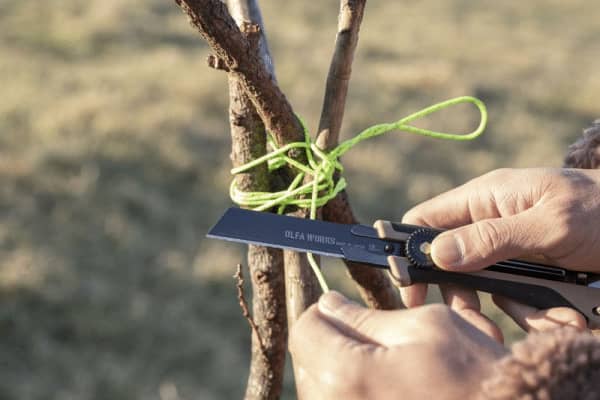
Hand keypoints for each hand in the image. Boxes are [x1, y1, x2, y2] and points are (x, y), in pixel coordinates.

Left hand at [289, 291, 506, 399]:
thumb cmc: (473, 375)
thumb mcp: (424, 326)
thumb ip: (364, 316)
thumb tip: (329, 304)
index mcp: (346, 374)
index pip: (304, 329)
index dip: (323, 311)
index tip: (342, 307)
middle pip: (307, 360)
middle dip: (331, 339)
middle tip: (367, 333)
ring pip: (320, 387)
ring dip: (341, 367)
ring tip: (382, 361)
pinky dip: (355, 389)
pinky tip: (387, 385)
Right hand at [401, 168, 599, 335]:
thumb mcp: (550, 224)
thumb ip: (492, 237)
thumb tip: (438, 253)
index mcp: (484, 198)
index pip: (426, 219)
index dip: (411, 251)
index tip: (412, 287)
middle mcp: (489, 223)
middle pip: (451, 264)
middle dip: (464, 297)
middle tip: (474, 325)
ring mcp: (509, 249)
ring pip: (485, 289)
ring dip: (512, 312)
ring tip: (555, 323)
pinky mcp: (530, 272)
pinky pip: (518, 300)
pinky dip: (540, 315)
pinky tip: (569, 318)